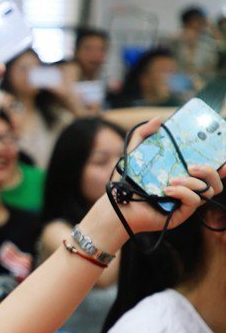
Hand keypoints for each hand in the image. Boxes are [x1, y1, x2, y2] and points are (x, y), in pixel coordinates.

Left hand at [110, 118, 224, 233]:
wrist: (117, 204)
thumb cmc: (127, 181)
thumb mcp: (135, 154)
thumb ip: (144, 134)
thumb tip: (159, 119)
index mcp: (184, 174)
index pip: (211, 170)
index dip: (222, 164)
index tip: (223, 156)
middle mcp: (189, 188)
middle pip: (216, 181)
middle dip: (211, 171)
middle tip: (192, 166)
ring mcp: (186, 202)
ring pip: (208, 191)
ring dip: (193, 183)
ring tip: (173, 179)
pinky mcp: (181, 213)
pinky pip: (194, 202)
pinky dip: (183, 193)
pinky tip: (167, 190)